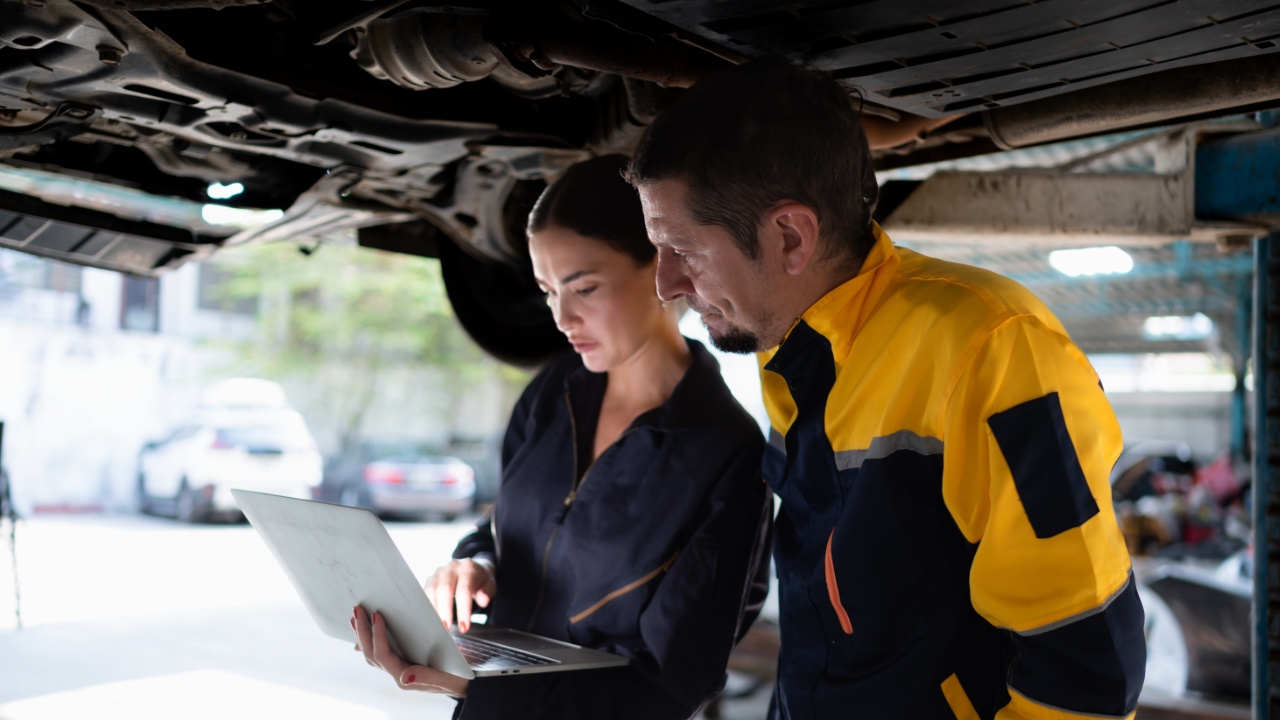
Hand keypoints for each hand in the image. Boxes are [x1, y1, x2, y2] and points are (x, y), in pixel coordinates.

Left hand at [351, 605, 468, 696]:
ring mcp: (397, 669)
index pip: (382, 655)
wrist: (463, 683)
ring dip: (362, 634)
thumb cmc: (456, 679)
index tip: (377, 615)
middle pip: (371, 654)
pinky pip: (379, 652)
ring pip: (371, 653)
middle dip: (362, 632)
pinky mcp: (400, 662)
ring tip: (356, 616)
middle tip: (358, 610)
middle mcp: (397, 674)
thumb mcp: (444, 677)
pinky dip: (370, 639)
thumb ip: (425, 676)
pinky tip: (366, 629)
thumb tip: (404, 678)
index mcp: (405, 677)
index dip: (377, 635)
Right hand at [424, 558, 495, 632]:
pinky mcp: (431, 578)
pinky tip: (433, 618)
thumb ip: (487, 592)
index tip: (464, 626)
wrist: (474, 568)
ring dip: (434, 610)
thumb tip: (484, 600)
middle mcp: (452, 568)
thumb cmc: (481, 580)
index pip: (464, 589)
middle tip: (447, 629)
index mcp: (468, 569)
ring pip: (431, 590)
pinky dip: (428, 607)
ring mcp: (440, 572)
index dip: (463, 609)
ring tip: (439, 626)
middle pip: (444, 589)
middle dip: (445, 611)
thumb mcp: (490, 585)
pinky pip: (425, 592)